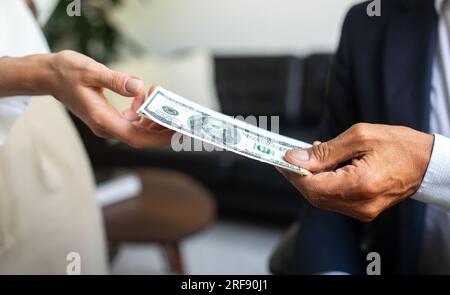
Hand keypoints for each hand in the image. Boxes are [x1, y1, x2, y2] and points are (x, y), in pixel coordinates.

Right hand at [49, 50, 172, 147]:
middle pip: (141, 136)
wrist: (50, 75)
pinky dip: (143, 109)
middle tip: (180, 116)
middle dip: (162, 128)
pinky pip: (132, 119)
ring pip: (138, 128)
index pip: (136, 137)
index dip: (158, 137)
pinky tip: (145, 93)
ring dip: (153, 116)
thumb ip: (115, 80)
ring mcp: (108, 123)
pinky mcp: (109, 117)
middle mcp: (106, 126)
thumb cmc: (67, 72)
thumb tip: (138, 86)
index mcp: (102, 120)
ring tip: (161, 95)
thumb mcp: (91, 71)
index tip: (176, 131)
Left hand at [279, 123, 433, 221]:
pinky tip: (324, 166)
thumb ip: (325, 151)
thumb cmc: (398, 144)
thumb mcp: (360, 137)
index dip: (292, 172)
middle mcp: (360, 205)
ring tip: (311, 156)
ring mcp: (362, 212)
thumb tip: (294, 157)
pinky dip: (323, 184)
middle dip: (298, 176)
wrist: (427, 163)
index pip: (312, 185)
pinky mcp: (363, 211)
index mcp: (360, 185)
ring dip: (310, 179)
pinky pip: (333, 200)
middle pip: (313, 195)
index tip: (280, 158)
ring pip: (321, 199)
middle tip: (289, 156)